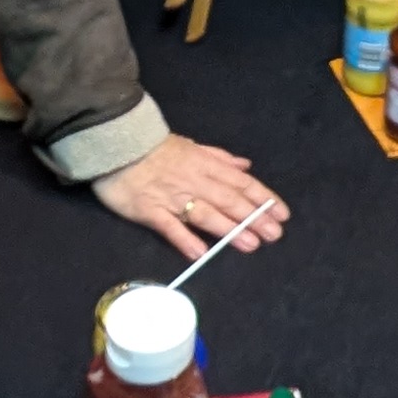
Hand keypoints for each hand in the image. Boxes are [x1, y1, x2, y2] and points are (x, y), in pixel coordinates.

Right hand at [92, 133, 288, 263]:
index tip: (282, 214)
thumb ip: (220, 158)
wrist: (115, 144)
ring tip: (250, 244)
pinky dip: (185, 239)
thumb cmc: (155, 148)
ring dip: (229, 229)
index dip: (263, 199)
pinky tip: (200, 254)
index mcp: (205, 165)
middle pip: (228, 200)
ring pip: (205, 214)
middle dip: (254, 218)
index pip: (240, 183)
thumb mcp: (192, 146)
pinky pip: (169, 226)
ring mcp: (171, 197)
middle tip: (274, 235)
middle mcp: (193, 181)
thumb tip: (246, 165)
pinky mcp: (149, 210)